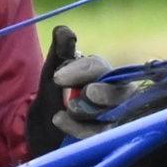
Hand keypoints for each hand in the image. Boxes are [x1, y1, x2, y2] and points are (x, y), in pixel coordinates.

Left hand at [26, 26, 125, 154]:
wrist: (47, 131)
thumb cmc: (55, 97)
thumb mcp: (52, 74)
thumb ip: (60, 52)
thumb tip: (64, 30)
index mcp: (102, 72)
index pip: (99, 67)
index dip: (81, 72)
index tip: (58, 78)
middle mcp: (118, 92)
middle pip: (117, 91)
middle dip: (97, 94)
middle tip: (75, 100)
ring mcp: (119, 116)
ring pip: (114, 114)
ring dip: (86, 114)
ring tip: (62, 114)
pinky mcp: (115, 136)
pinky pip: (106, 134)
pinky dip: (83, 131)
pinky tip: (63, 125)